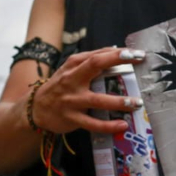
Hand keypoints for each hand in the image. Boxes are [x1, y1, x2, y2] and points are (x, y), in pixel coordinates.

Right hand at [30, 47, 146, 135]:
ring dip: (119, 101)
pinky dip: (108, 126)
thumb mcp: (71, 69)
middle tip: (138, 62)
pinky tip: (122, 125)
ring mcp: (71, 100)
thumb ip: (92, 60)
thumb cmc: (61, 85)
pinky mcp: (71, 118)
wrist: (36, 108)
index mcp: (74, 65)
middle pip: (95, 65)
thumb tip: (116, 50)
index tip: (138, 53)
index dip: (118, 53)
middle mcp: (72, 79)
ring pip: (98, 100)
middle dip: (117, 61)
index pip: (98, 54)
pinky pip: (92, 123)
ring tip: (137, 103)